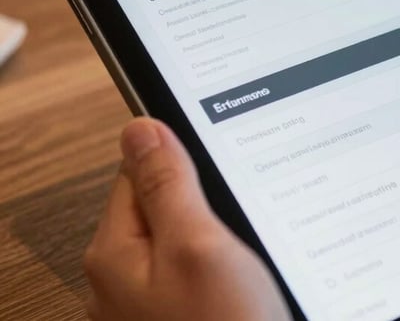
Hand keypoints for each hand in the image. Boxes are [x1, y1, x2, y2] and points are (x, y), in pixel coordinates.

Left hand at [84, 117, 291, 320]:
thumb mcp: (197, 245)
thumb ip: (166, 185)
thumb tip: (141, 129)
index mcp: (117, 251)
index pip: (136, 170)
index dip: (181, 154)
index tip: (220, 154)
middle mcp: (126, 276)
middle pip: (163, 204)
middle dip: (206, 199)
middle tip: (243, 211)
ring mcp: (154, 299)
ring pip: (186, 236)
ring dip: (219, 232)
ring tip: (251, 244)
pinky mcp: (183, 312)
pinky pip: (198, 268)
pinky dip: (225, 261)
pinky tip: (248, 273)